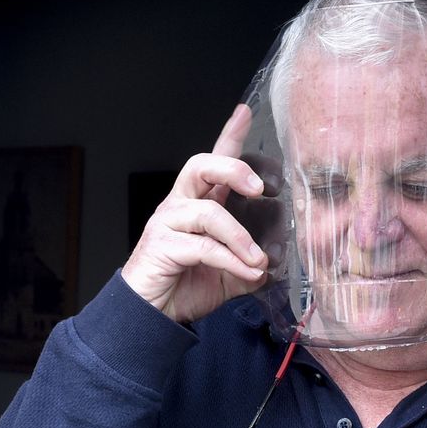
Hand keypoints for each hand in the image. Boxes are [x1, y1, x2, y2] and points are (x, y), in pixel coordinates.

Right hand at [122, 104, 270, 323]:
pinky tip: (248, 274)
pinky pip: (204, 247)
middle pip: (201, 166)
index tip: (245, 113)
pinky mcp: (161, 245)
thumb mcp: (229, 274)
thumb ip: (251, 264)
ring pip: (209, 212)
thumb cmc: (185, 285)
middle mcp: (181, 205)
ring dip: (241, 238)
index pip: (214, 162)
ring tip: (259, 261)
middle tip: (261, 191)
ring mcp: (168, 223)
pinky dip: (232, 261)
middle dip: (234, 170)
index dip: (229, 136)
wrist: (152, 314)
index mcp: (198, 203)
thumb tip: (275, 263)